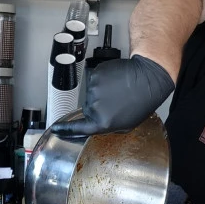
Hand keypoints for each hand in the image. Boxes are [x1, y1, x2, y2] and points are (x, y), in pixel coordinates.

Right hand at [51, 55, 173, 136]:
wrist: (148, 78)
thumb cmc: (141, 101)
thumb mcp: (126, 124)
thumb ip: (107, 127)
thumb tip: (95, 124)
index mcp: (102, 122)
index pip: (78, 128)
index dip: (65, 129)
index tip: (56, 129)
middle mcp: (94, 106)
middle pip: (88, 108)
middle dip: (99, 106)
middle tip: (116, 102)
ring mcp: (93, 89)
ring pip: (92, 93)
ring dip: (102, 92)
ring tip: (119, 90)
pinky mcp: (95, 74)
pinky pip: (95, 80)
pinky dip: (104, 80)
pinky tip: (116, 81)